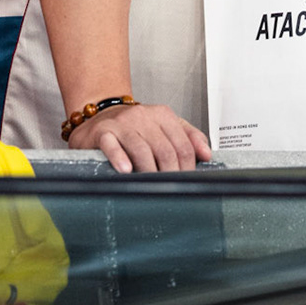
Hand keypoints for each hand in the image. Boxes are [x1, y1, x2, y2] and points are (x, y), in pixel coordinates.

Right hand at [68, 101, 210, 171]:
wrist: (99, 114)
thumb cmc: (133, 125)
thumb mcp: (164, 125)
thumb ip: (188, 136)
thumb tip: (206, 154)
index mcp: (162, 115)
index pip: (182, 144)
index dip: (187, 167)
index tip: (186, 182)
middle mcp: (143, 116)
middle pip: (164, 149)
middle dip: (170, 174)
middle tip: (169, 190)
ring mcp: (122, 123)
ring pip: (141, 149)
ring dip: (149, 171)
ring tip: (151, 185)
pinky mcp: (103, 132)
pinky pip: (112, 145)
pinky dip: (120, 158)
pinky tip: (125, 170)